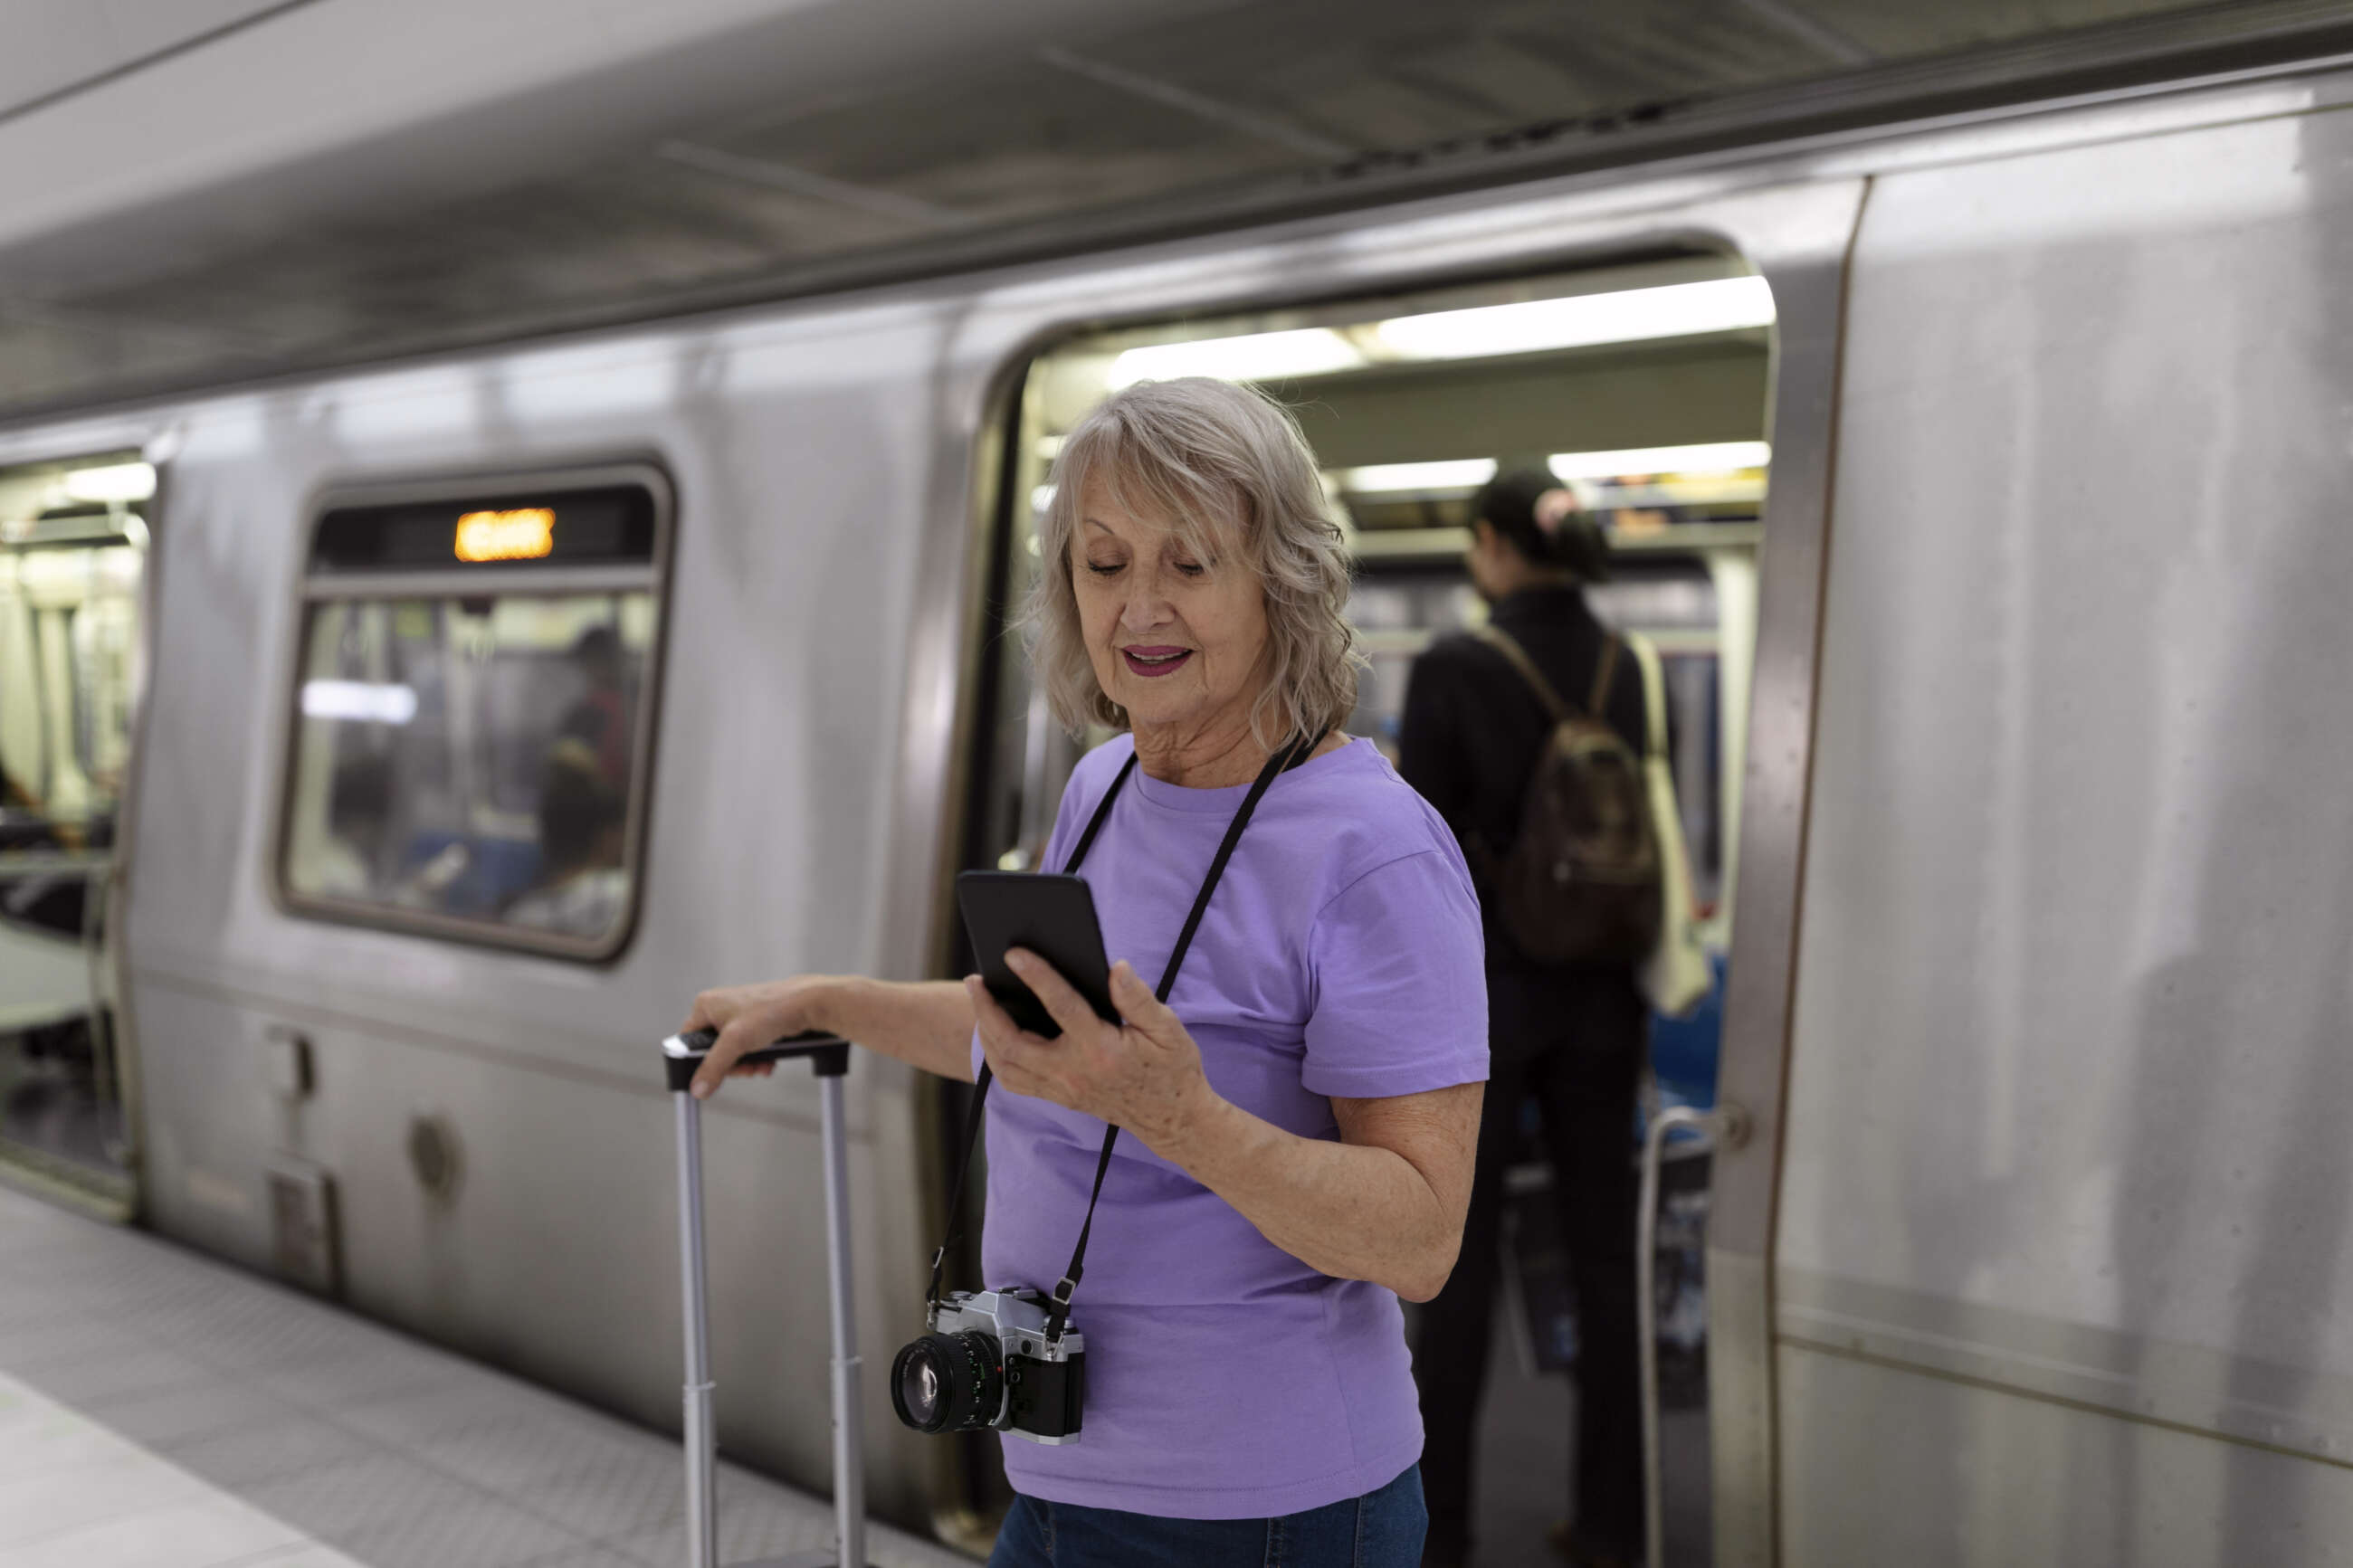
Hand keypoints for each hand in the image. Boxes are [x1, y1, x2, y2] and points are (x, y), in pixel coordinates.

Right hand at [680, 976, 837, 1099]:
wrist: (809, 1004)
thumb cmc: (773, 1010)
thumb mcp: (736, 1042)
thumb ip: (714, 1066)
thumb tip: (698, 1087)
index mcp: (706, 1005)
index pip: (688, 1041)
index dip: (699, 1062)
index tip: (711, 1077)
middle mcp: (720, 1008)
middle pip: (713, 1051)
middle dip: (732, 1066)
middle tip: (745, 1069)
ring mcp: (739, 1016)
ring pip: (733, 1052)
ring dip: (747, 1065)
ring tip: (761, 1066)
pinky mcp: (757, 1023)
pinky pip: (749, 1048)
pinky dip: (758, 1058)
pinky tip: (769, 1062)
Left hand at [964, 952, 1220, 1154]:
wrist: (1171, 1119)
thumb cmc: (1171, 1068)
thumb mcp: (1167, 1029)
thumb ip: (1138, 998)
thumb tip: (1115, 968)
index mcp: (1100, 1049)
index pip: (1061, 1006)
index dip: (1037, 976)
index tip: (1014, 953)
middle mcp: (1073, 1072)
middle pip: (1012, 1042)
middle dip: (986, 1009)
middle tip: (975, 979)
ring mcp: (1062, 1088)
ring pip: (1005, 1065)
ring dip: (985, 1033)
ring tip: (979, 1002)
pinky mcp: (1059, 1096)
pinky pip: (1013, 1080)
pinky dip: (996, 1057)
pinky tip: (994, 1035)